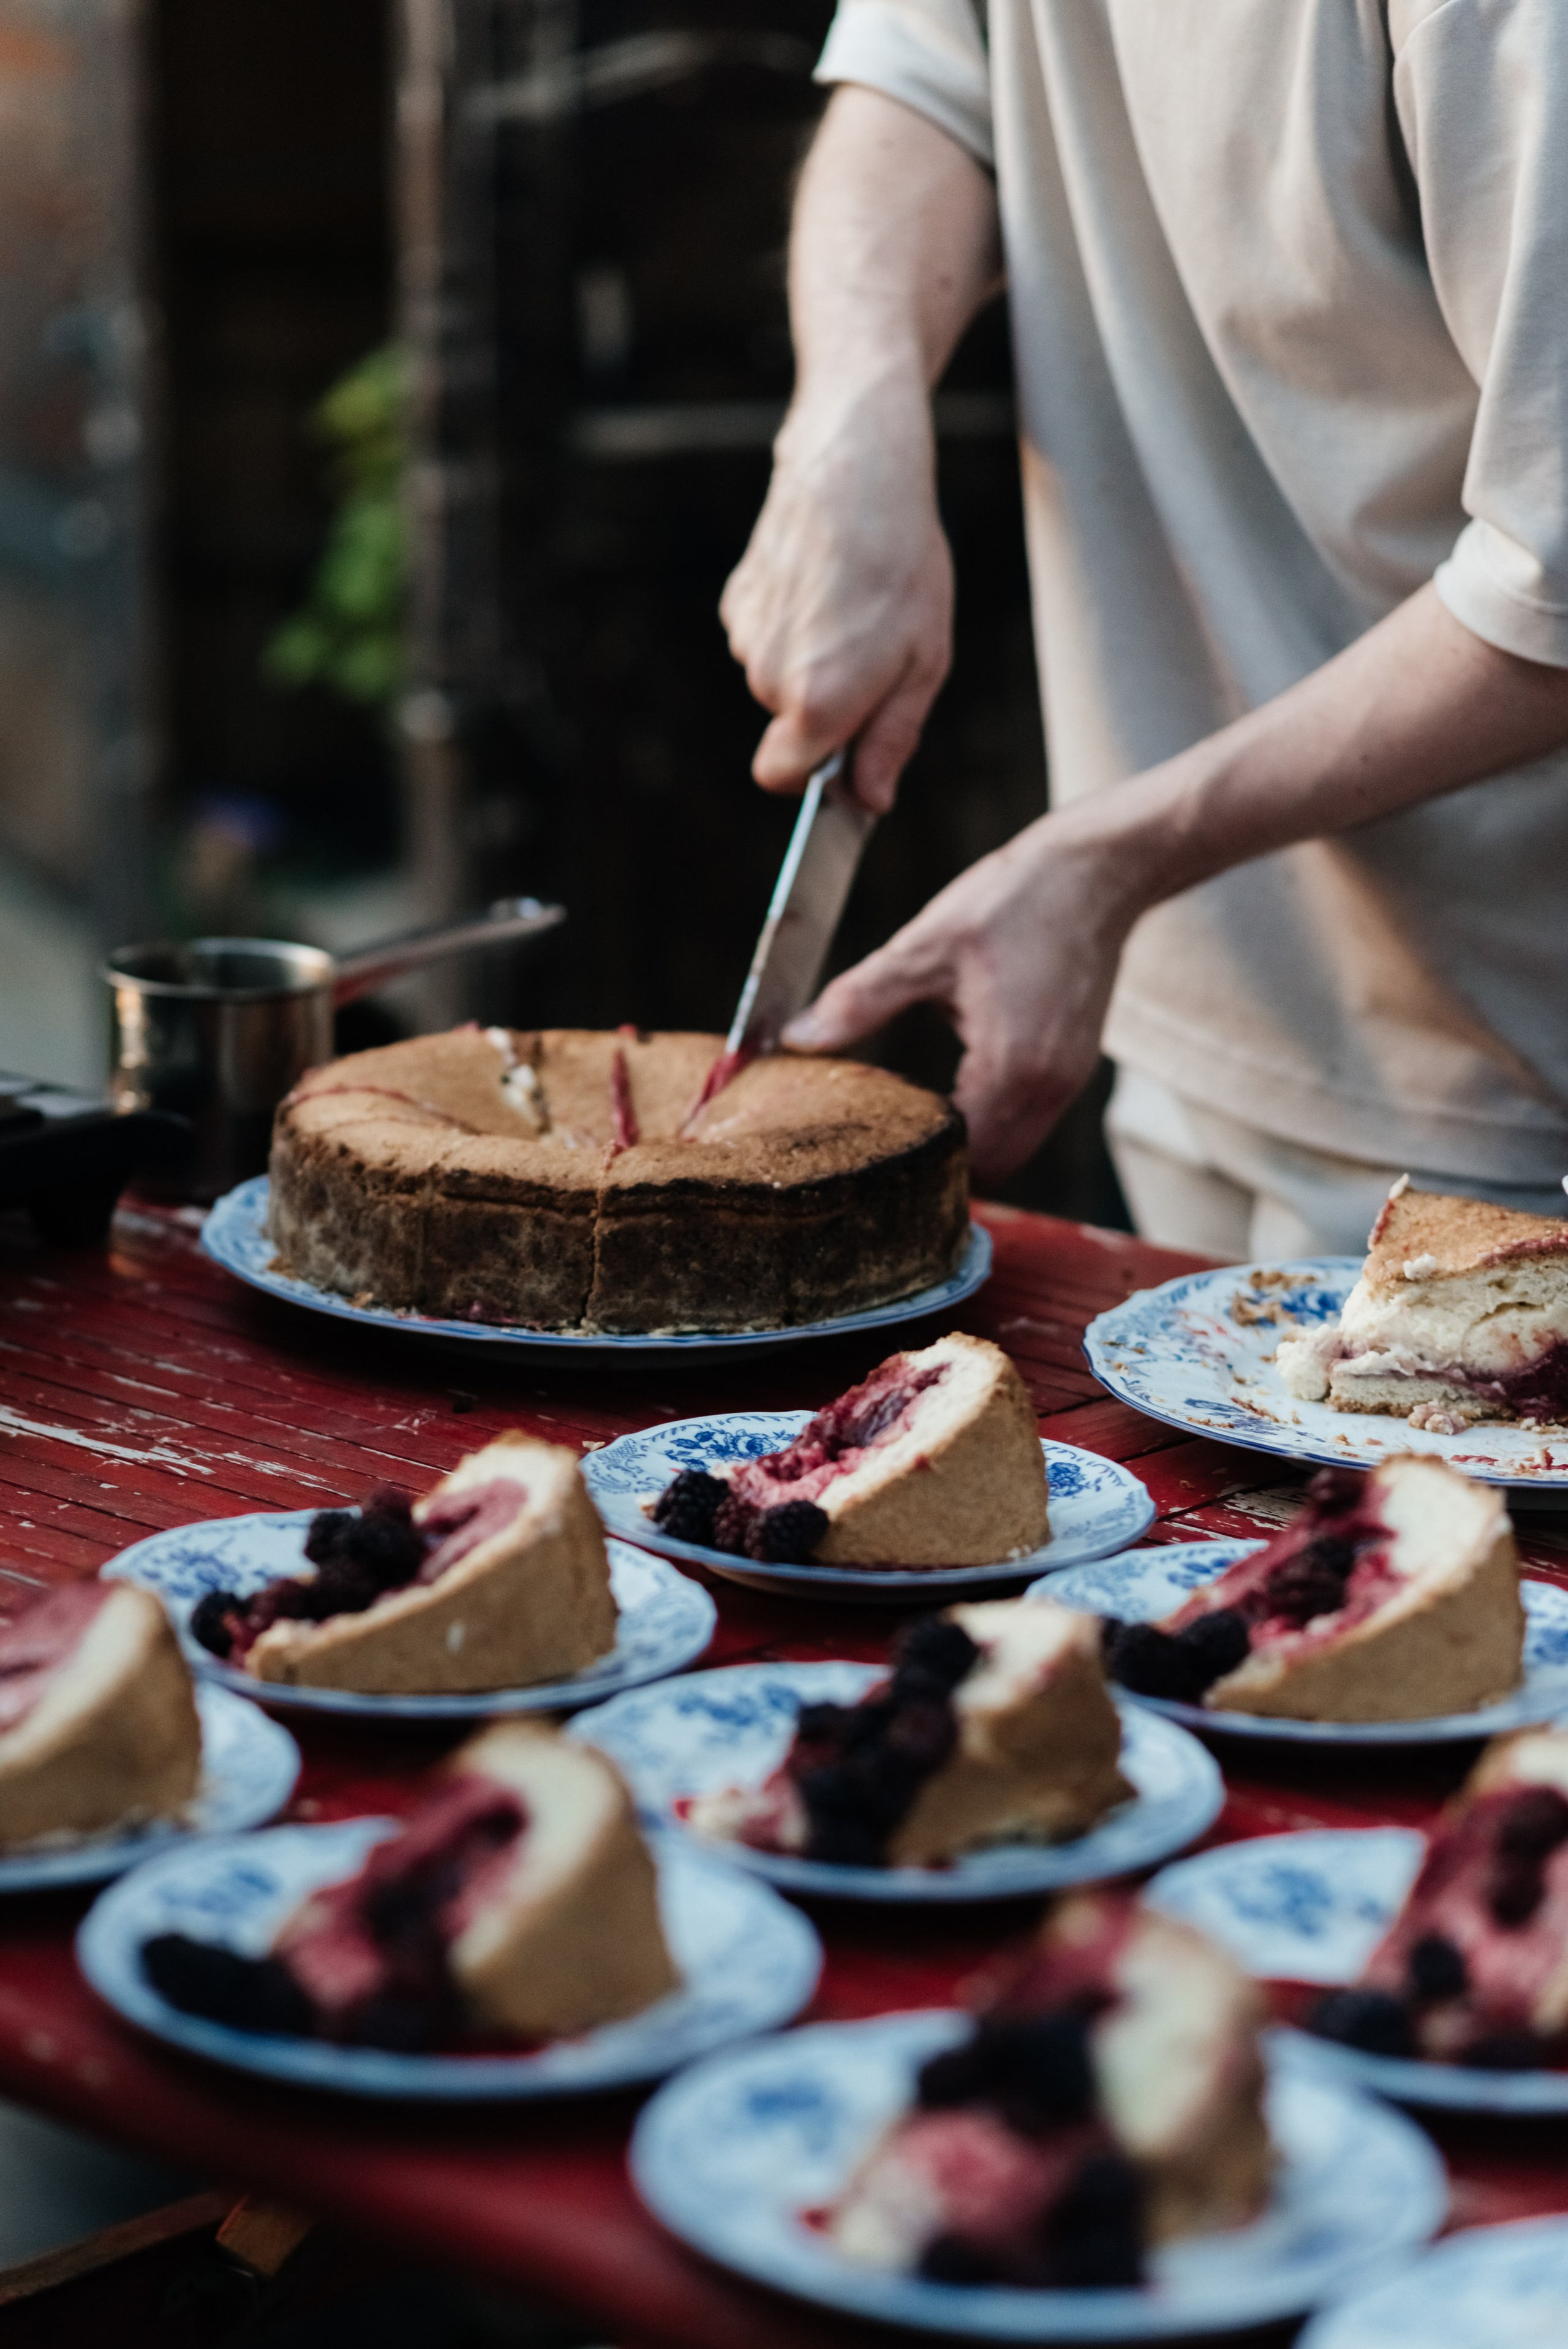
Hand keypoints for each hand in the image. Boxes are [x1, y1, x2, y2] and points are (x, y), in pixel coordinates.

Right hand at [719, 393, 953, 813]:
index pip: (780, 778)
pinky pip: (765, 639)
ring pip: (776, 681)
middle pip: (788, 727)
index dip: (811, 775)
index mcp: (817, 702)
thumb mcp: (923, 664)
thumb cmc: (902, 566)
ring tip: (854, 609)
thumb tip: (871, 802)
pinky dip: (794, 627)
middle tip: (876, 651)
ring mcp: (747, 637)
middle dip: (826, 707)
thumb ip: (891, 741)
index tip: (843, 753)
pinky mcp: (738, 602)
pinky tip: (825, 587)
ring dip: (812, 662)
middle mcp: (768, 677)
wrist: (856, 473)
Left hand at [782, 813, 1136, 1181]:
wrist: (1096, 872)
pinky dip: (991, 1121)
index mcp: (1011, 1066)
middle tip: (884, 1144)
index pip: (962, 1157)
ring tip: (914, 1119)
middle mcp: (1048, 1086)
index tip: (868, 1149)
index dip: (915, 1162)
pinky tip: (954, 1091)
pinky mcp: (1073, 1066)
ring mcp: (1068, 1080)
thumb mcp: (925, 948)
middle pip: (992, 1168)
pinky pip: (1029, 1120)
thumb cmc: (1016, 901)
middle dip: (941, 1163)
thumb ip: (860, 1001)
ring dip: (968, 1143)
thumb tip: (797, 1039)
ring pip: (1013, 1149)